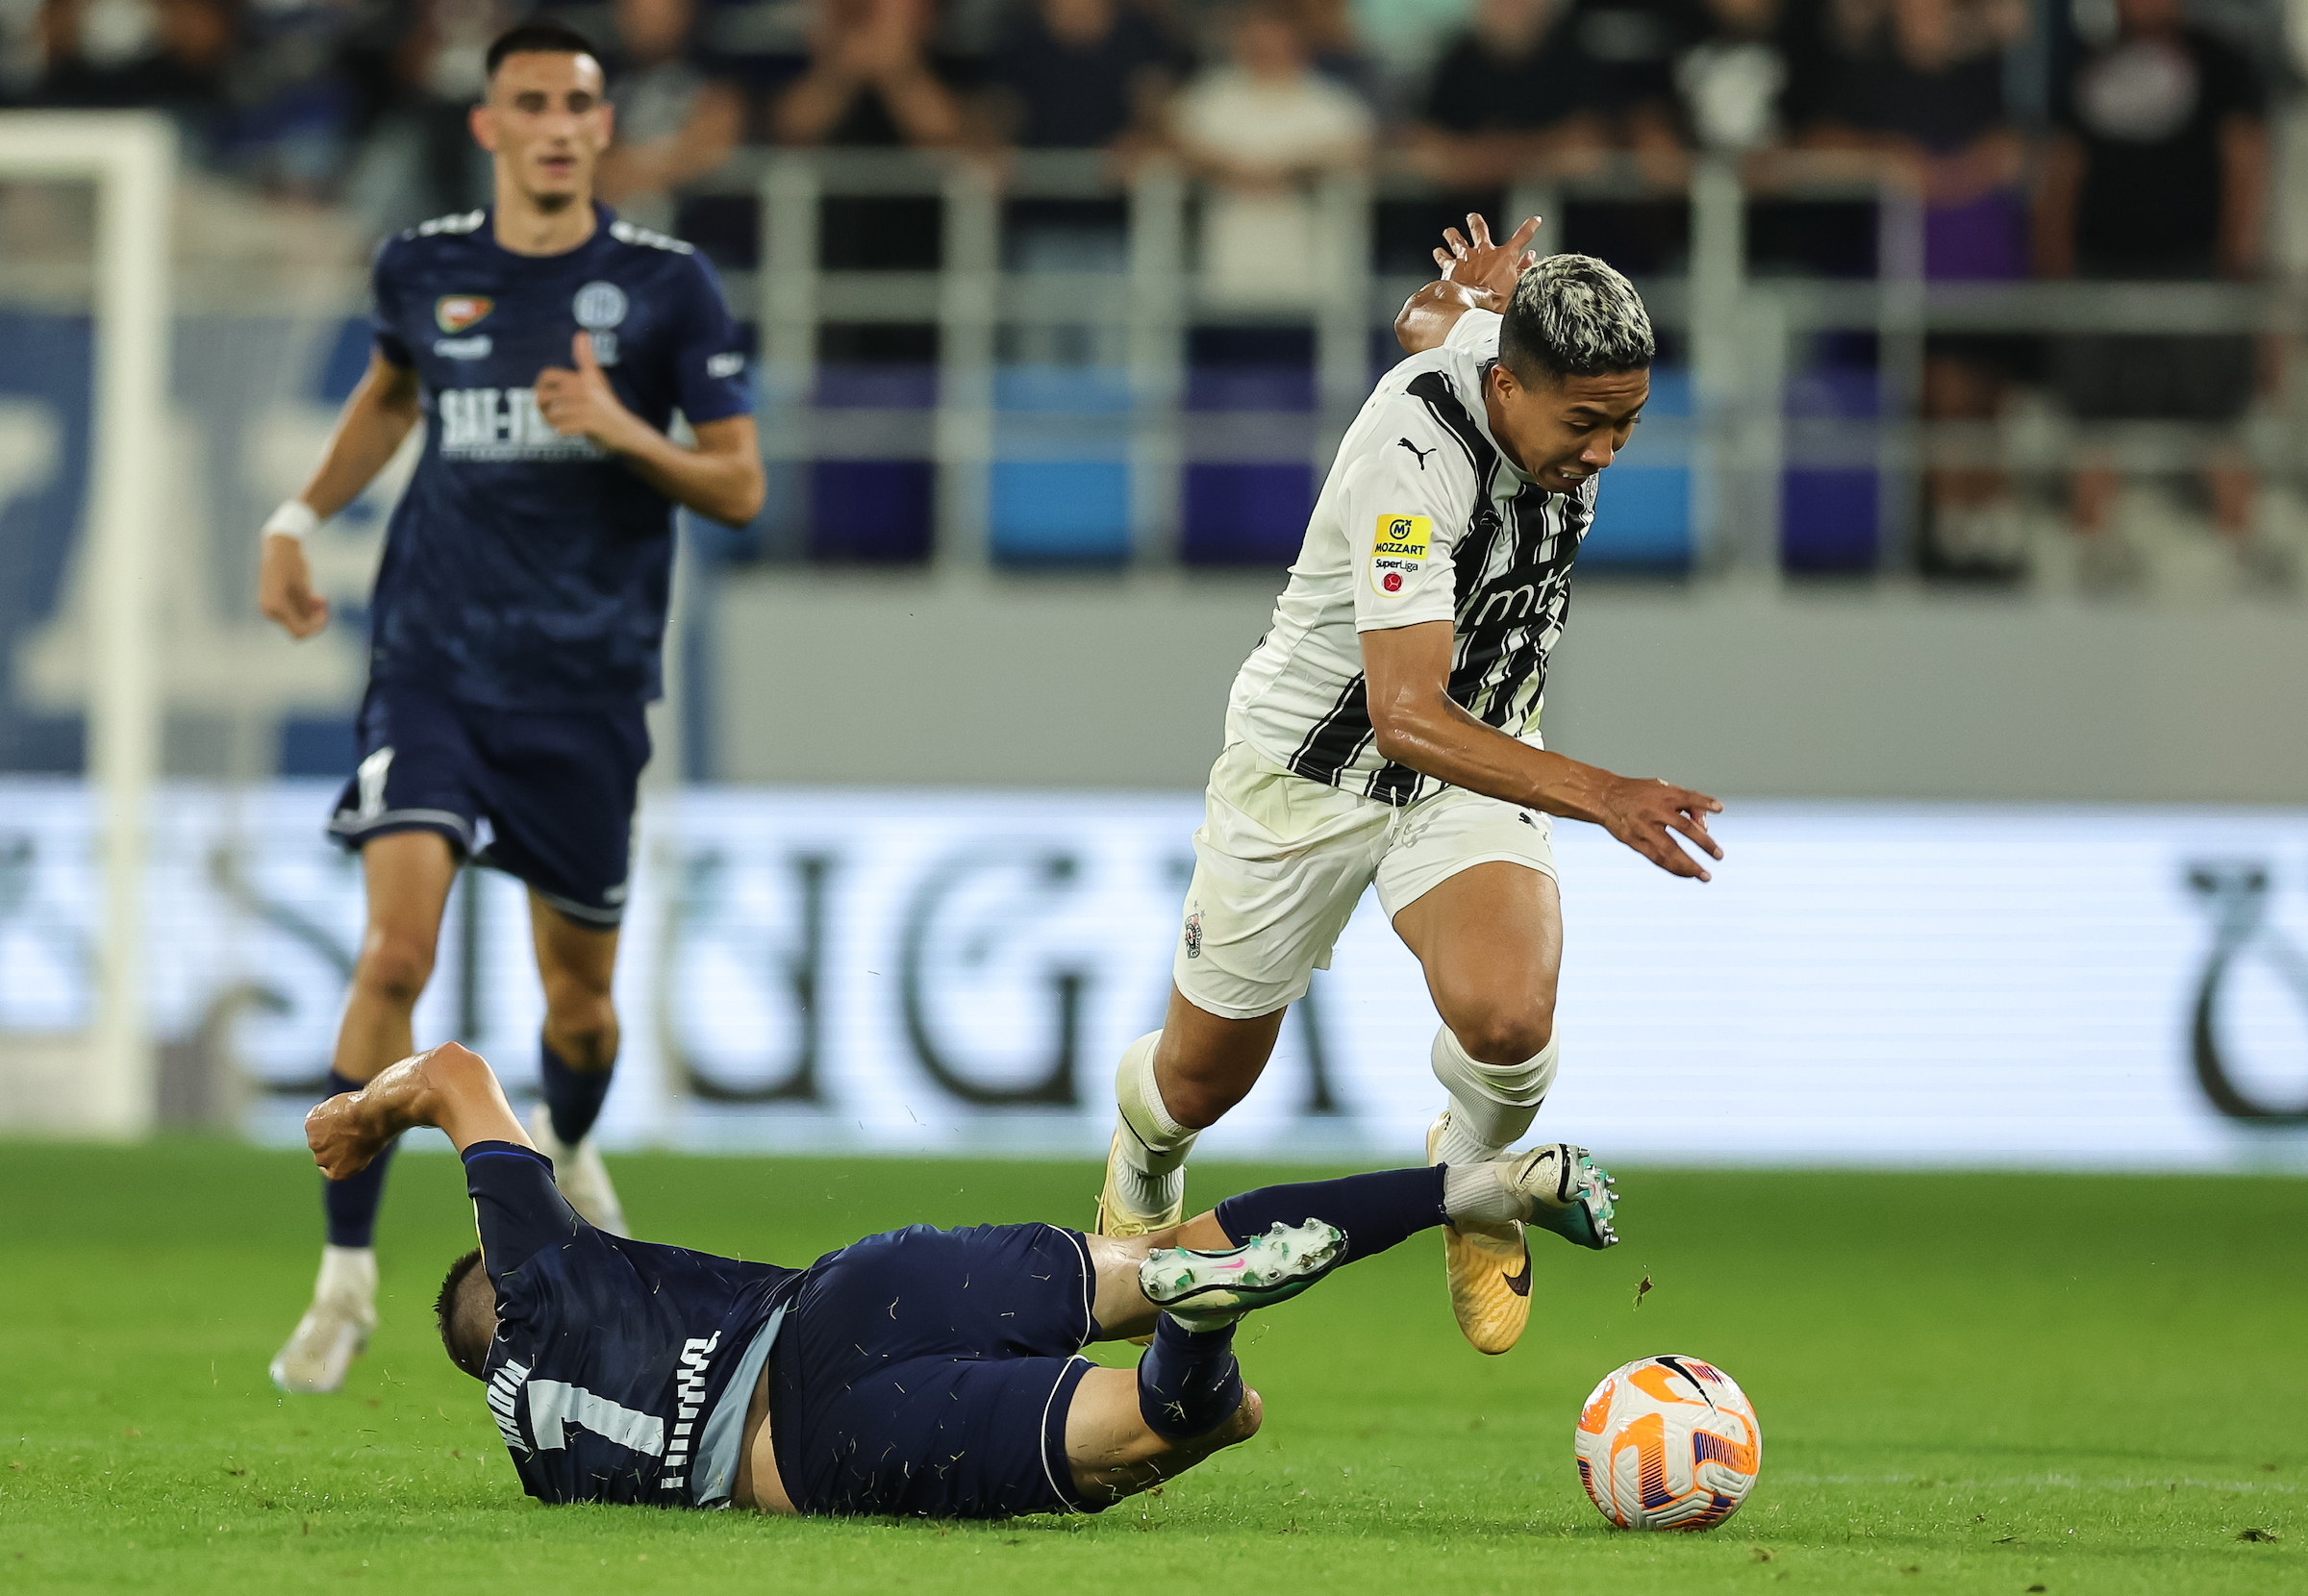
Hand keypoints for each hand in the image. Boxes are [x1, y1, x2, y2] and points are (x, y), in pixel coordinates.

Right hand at [257, 533, 328, 638]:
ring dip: (309, 612)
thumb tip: (312, 625)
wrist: (279, 547)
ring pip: (295, 620)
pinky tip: (313, 595)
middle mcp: (269, 611)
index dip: (316, 626)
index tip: (326, 610)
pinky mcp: (272, 603)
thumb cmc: (292, 563)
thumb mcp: (304, 586)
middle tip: (323, 601)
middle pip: (297, 627)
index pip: (300, 631)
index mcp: (276, 607)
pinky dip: (303, 607)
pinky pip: (290, 612)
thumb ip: (306, 607)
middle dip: (313, 618)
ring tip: (319, 596)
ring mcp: (269, 608)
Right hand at [306, 1088, 388, 1180]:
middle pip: (320, 1148)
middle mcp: (323, 1161)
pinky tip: (339, 1109)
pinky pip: (315, 1116)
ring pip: (316, 1132)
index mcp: (338, 1173)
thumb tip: (343, 1144)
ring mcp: (315, 1143)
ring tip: (346, 1116)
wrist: (374, 1116)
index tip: (343, 1141)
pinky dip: (323, 1112)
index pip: (327, 1166)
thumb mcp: (366, 1150)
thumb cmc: (378, 1131)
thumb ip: (349, 1153)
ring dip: (326, 1124)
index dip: (335, 1152)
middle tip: (347, 1125)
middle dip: (329, 1137)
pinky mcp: (311, 1126)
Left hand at [534, 333, 644, 451]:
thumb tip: (581, 333)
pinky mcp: (586, 424)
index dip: (539, 384)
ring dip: (549, 421)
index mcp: (584, 377)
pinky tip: (565, 431)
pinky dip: (561, 432)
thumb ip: (586, 358)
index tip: (542, 391)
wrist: (624, 430)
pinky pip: (561, 428)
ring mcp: (585, 407)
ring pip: (551, 414)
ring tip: (556, 422)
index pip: (548, 375)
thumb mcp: (597, 378)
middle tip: (546, 411)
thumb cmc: (607, 405)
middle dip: (541, 406)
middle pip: (543, 396)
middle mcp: (584, 389)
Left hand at [1433, 213, 1540, 306]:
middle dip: (1476, 221)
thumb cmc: (1495, 300)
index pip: (1522, 236)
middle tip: (1472, 217)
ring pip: (1456, 238)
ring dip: (1453, 234)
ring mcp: (1465, 257)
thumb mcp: (1516, 285)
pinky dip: (1440, 254)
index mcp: (1504, 256)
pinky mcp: (1450, 266)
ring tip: (1450, 231)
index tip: (1536, 220)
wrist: (1470, 305)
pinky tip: (1438, 251)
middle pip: (1480, 229)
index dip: (1531, 226)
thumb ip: (1522, 268)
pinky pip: (1442, 256)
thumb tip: (1529, 256)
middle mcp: (1483, 251)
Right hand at [1594, 776, 1723, 881]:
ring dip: (1689, 864)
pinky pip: (1656, 858)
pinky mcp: (1635, 842)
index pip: (1688, 797)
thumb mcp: (1662, 788)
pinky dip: (1673, 868)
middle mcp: (1655, 811)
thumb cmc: (1639, 794)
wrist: (1604, 797)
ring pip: (1670, 850)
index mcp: (1664, 795)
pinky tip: (1687, 874)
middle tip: (1719, 855)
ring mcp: (1644, 828)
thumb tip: (1703, 824)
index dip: (1704, 802)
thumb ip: (1686, 802)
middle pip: (1684, 827)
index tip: (1719, 808)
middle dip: (1704, 842)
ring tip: (1705, 876)